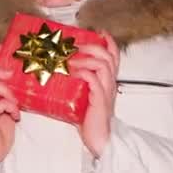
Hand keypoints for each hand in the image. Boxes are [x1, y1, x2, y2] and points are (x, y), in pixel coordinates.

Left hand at [68, 31, 119, 157]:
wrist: (99, 139)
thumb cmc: (89, 119)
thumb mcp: (84, 95)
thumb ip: (77, 83)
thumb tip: (58, 71)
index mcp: (108, 81)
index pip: (114, 56)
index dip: (108, 42)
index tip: (99, 32)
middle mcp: (109, 83)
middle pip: (108, 56)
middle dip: (92, 46)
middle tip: (77, 46)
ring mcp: (105, 91)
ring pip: (103, 65)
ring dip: (86, 58)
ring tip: (72, 59)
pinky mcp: (99, 100)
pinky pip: (94, 81)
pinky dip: (84, 73)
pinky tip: (74, 72)